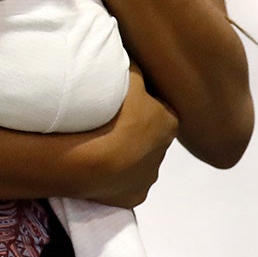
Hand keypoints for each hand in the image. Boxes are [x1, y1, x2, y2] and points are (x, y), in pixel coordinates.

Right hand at [75, 70, 177, 208]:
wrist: (89, 161)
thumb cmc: (111, 116)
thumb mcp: (128, 77)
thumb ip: (137, 69)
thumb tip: (139, 58)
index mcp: (168, 123)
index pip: (158, 110)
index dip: (140, 105)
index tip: (122, 103)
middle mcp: (164, 152)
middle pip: (149, 138)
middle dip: (135, 132)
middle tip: (110, 124)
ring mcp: (148, 178)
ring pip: (138, 162)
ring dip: (125, 155)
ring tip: (101, 145)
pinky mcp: (133, 198)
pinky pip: (125, 184)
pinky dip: (115, 177)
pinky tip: (99, 166)